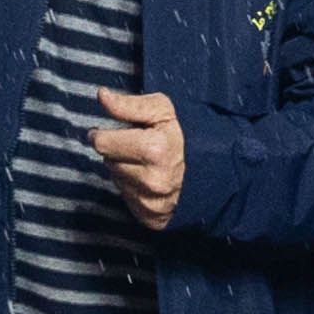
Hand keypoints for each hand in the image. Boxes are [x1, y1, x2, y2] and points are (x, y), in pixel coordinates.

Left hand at [90, 86, 184, 228]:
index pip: (102, 143)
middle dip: (117, 151)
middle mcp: (152, 181)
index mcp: (155, 151)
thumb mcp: (162, 111)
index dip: (102, 134)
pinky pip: (126, 197)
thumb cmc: (184, 137)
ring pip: (116, 179)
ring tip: (145, 162)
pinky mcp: (150, 217)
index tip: (107, 132)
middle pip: (108, 161)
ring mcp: (151, 202)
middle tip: (136, 146)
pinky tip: (147, 179)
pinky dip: (132, 186)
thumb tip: (102, 96)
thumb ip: (129, 104)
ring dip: (124, 169)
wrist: (211, 174)